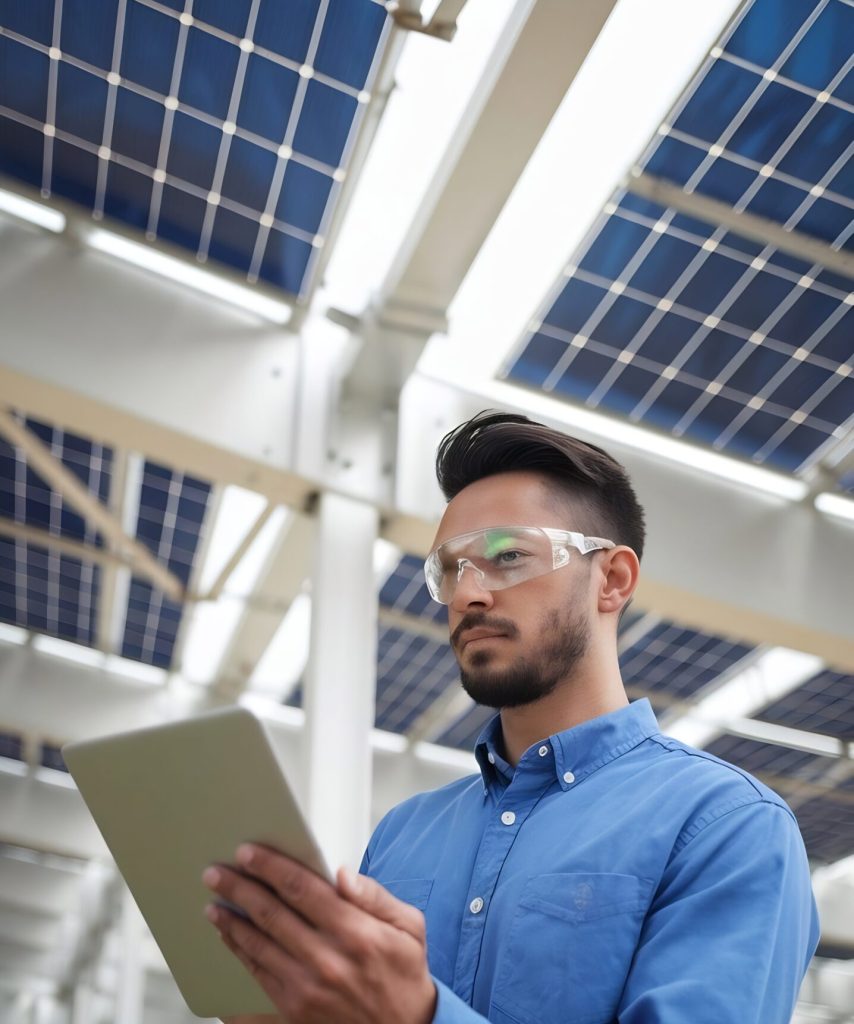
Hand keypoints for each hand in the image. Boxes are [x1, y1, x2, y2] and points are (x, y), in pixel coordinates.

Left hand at [203, 844, 436, 1023]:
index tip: (248, 852)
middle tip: (215, 872)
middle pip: (272, 913)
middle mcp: (328, 959)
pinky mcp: (295, 1009)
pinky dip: (239, 950)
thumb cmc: (404, 973)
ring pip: (258, 944)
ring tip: (213, 901)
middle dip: (239, 888)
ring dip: (231, 920)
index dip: (271, 867)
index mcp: (356, 932)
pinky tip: (228, 934)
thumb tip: (342, 873)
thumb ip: (375, 895)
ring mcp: (308, 987)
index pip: (303, 889)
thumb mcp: (409, 927)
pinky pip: (258, 973)